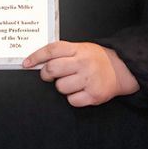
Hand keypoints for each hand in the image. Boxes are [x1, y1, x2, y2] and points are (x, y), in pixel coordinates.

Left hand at [23, 41, 138, 106]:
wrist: (122, 69)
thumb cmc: (96, 59)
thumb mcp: (81, 48)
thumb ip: (62, 53)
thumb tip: (38, 61)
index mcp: (78, 49)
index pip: (52, 50)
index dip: (36, 57)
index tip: (26, 63)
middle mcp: (83, 63)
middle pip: (52, 69)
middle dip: (47, 74)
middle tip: (50, 75)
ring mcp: (89, 79)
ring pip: (61, 87)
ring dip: (62, 87)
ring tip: (73, 82)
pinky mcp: (94, 95)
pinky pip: (72, 100)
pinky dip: (73, 98)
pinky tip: (80, 91)